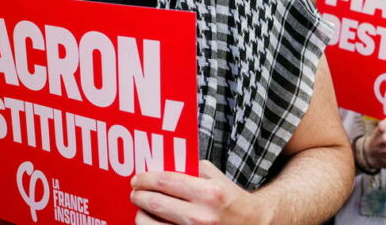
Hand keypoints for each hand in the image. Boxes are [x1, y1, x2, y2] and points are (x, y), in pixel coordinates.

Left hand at [131, 160, 265, 224]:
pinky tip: (152, 221)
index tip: (137, 178)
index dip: (146, 179)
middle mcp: (201, 216)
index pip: (166, 182)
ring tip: (141, 207)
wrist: (251, 224)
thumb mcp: (215, 177)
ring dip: (140, 214)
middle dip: (139, 196)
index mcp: (209, 193)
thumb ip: (190, 169)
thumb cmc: (230, 199)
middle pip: (155, 204)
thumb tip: (161, 166)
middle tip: (135, 191)